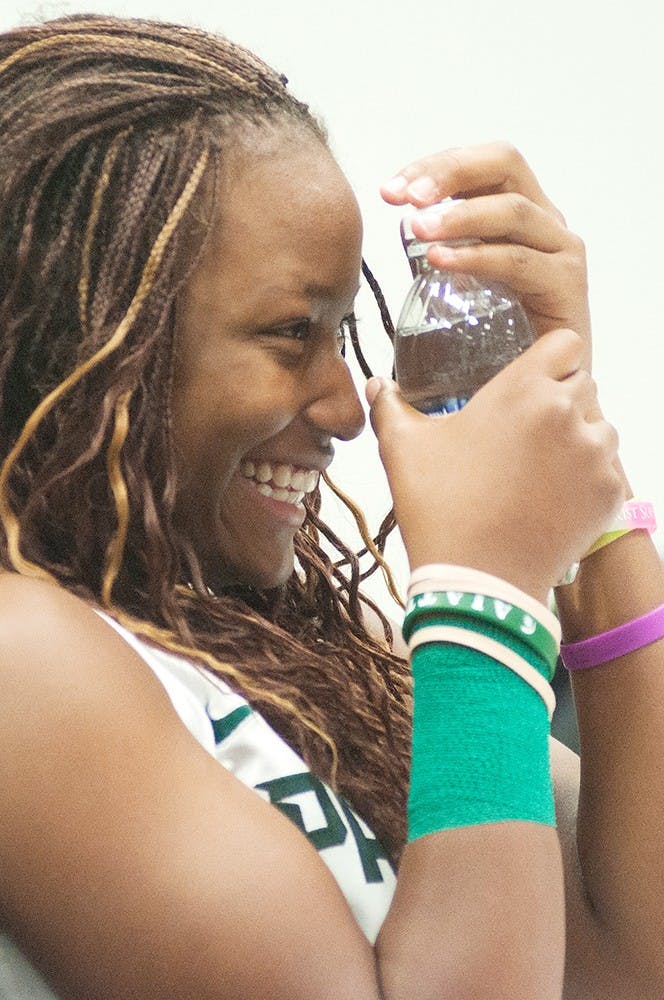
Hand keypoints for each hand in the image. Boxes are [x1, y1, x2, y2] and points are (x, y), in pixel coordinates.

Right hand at [366, 329, 621, 601]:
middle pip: (582, 383)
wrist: (478, 582)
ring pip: (599, 426)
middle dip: (559, 400)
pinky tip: (551, 498)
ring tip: (540, 468)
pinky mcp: (608, 493)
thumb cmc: (438, 508)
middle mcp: (568, 413)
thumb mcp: (403, 451)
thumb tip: (376, 385)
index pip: (565, 343)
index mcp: (523, 390)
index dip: (549, 359)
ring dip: (577, 438)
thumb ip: (390, 407)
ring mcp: (595, 455)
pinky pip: (606, 469)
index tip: (529, 381)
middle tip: (524, 433)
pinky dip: (586, 479)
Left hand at [380, 142, 591, 369]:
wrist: (543, 387)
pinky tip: (440, 262)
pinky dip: (477, 256)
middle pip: (504, 163)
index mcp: (519, 211)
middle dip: (449, 172)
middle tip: (405, 197)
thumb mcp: (464, 281)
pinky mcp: (567, 285)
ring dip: (459, 216)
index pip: (479, 165)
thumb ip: (442, 250)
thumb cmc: (501, 338)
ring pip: (512, 209)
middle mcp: (545, 221)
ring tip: (416, 230)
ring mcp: (561, 250)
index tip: (389, 190)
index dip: (433, 166)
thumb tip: (398, 227)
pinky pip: (519, 260)